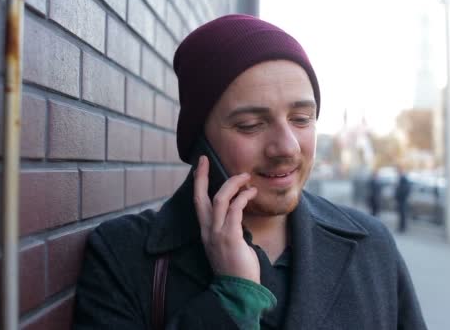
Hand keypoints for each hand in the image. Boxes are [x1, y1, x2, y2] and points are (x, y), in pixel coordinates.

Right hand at [193, 155, 260, 283]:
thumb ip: (228, 227)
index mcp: (206, 231)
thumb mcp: (227, 244)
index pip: (198, 202)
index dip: (198, 182)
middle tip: (206, 159)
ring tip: (246, 178)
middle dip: (202, 175)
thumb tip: (237, 211)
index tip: (200, 166)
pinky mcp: (230, 237)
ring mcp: (217, 234)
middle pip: (201, 196)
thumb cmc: (236, 267)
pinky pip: (235, 210)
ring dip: (233, 184)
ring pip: (220, 199)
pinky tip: (252, 193)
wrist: (237, 290)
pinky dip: (243, 198)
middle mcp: (207, 230)